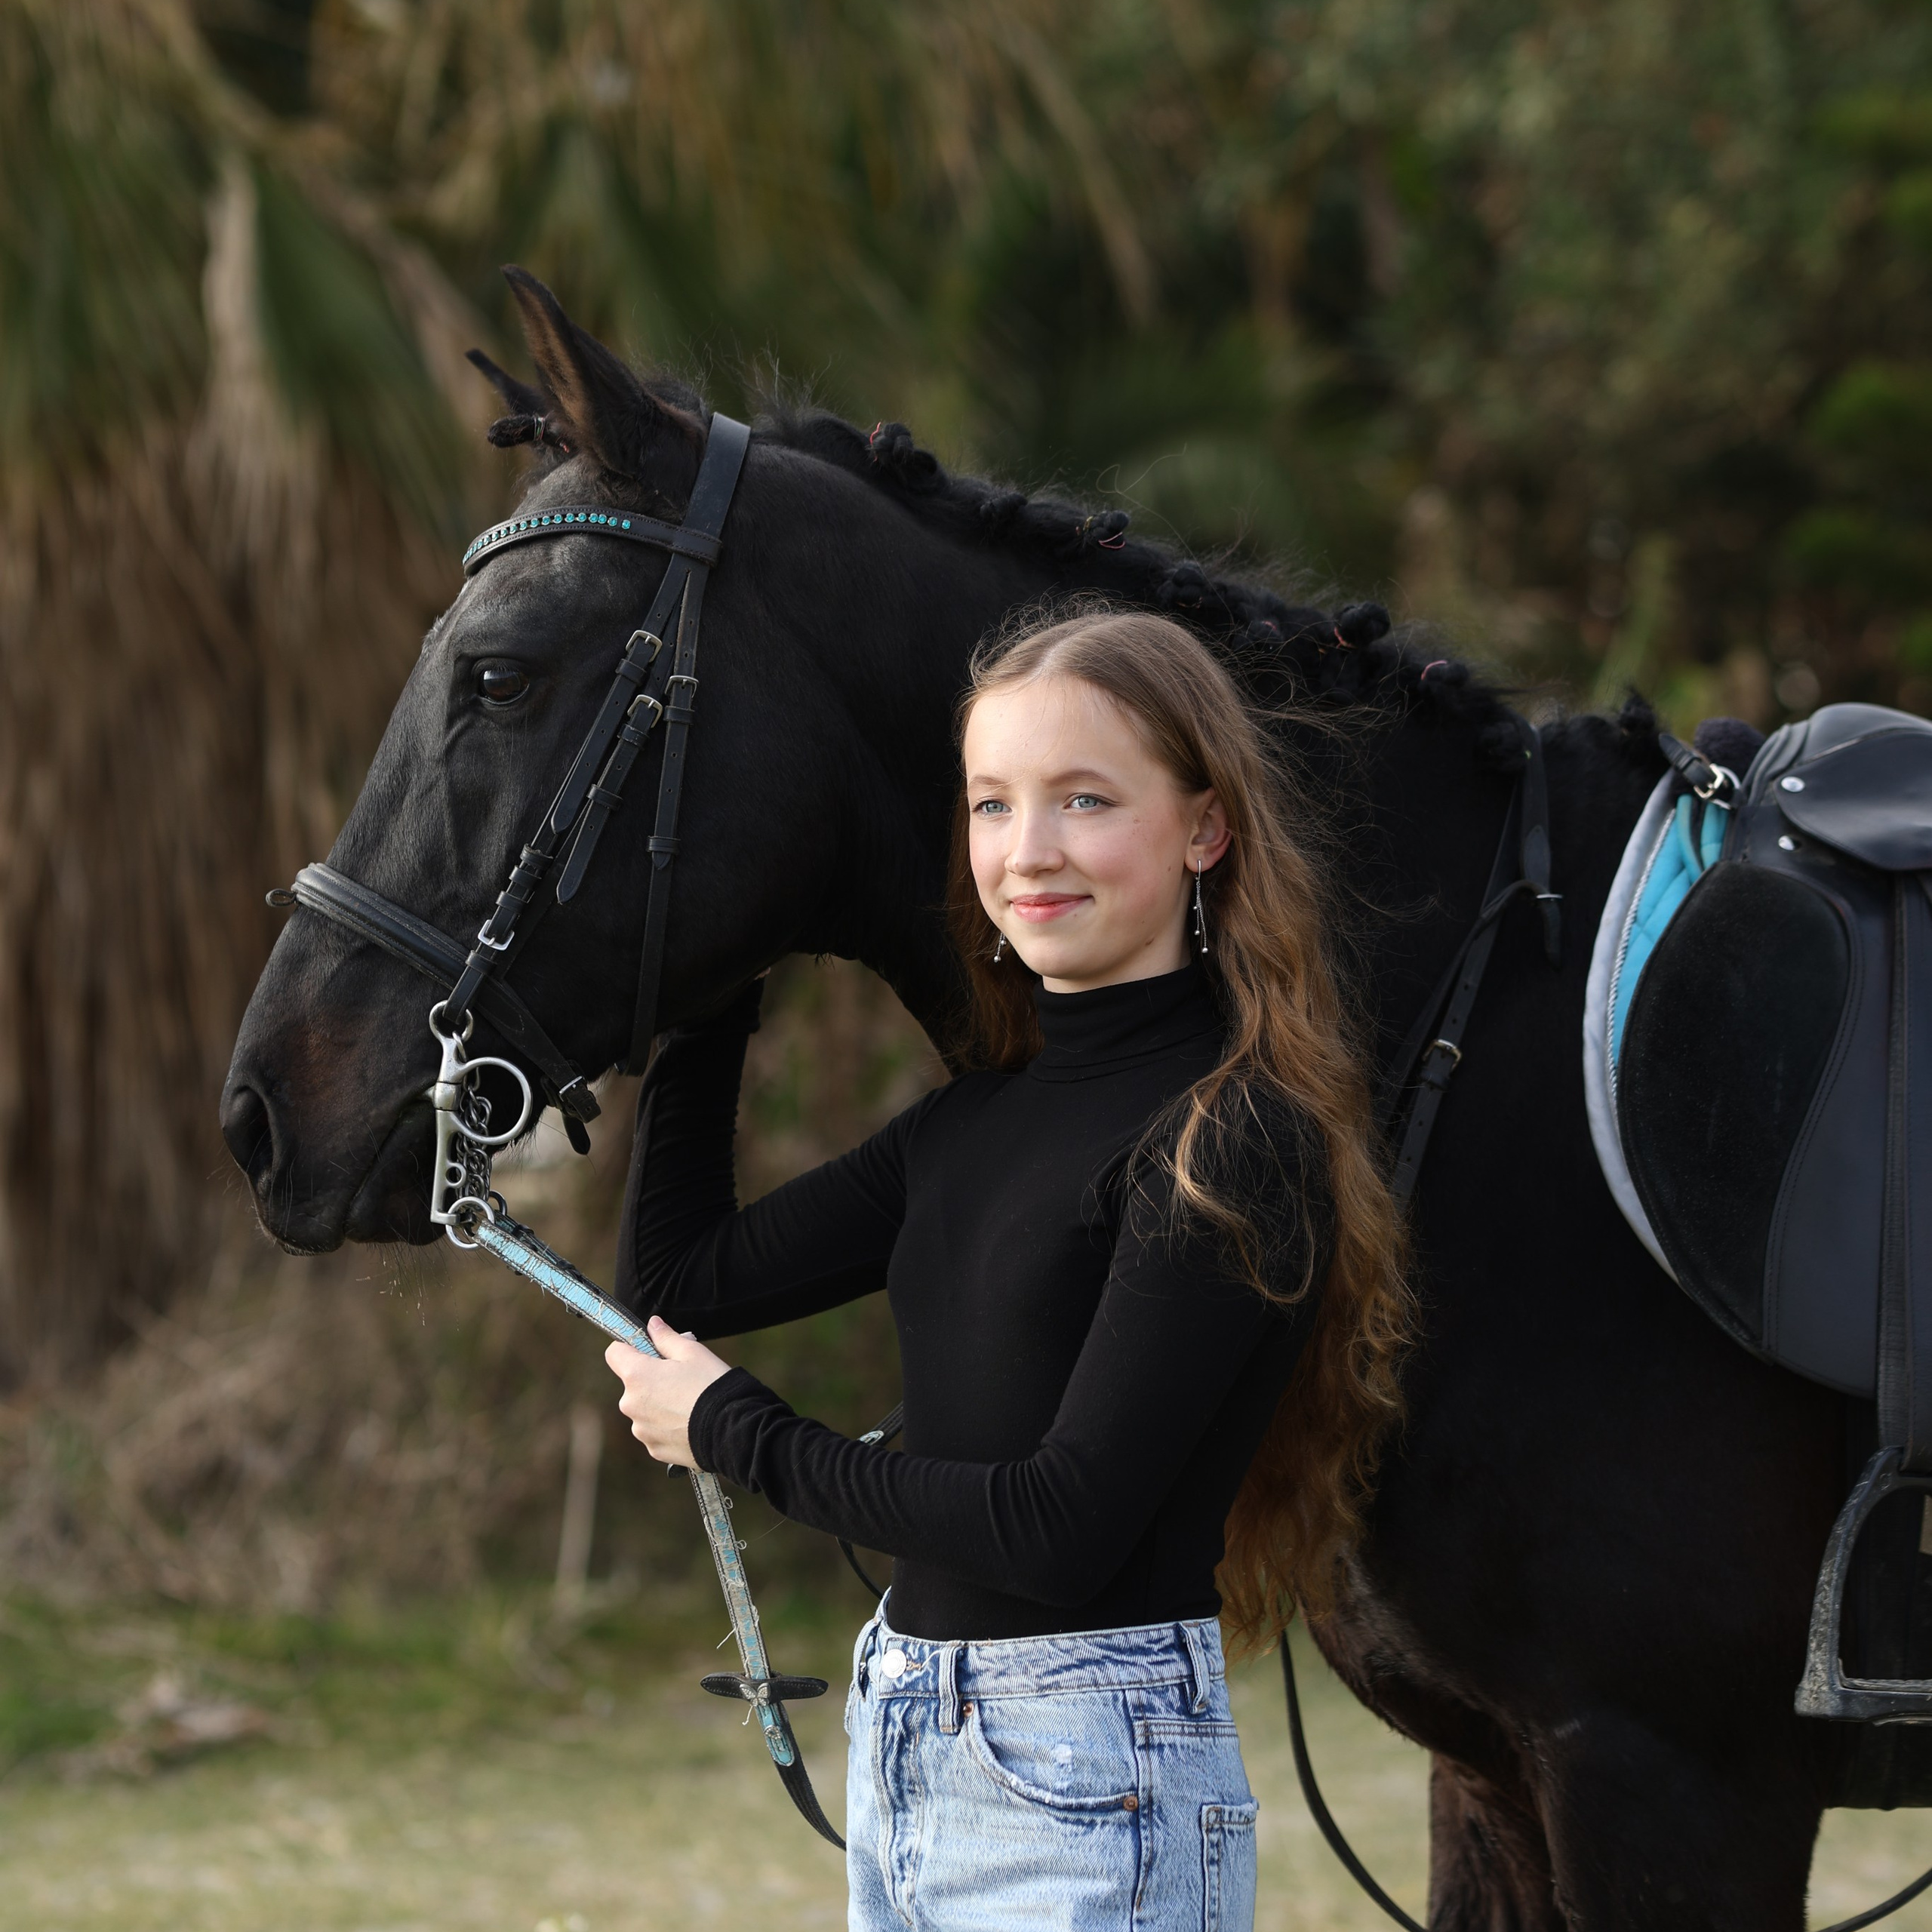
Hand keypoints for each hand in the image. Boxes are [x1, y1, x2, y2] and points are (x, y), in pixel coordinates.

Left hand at [605, 1319, 731, 1466]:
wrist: (731, 1430)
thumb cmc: (711, 1385)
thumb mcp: (692, 1352)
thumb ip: (666, 1337)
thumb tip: (652, 1324)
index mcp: (637, 1375)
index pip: (615, 1353)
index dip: (631, 1347)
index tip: (649, 1349)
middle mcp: (631, 1404)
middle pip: (633, 1383)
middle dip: (651, 1378)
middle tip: (682, 1377)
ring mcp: (641, 1430)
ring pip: (644, 1409)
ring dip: (659, 1404)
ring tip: (689, 1404)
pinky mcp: (654, 1449)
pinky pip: (655, 1431)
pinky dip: (667, 1426)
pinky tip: (690, 1423)